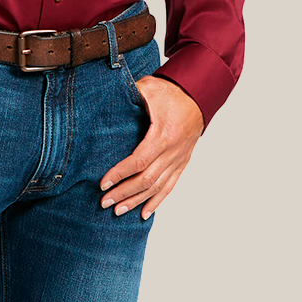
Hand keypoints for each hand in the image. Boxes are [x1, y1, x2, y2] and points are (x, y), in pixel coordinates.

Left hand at [98, 76, 204, 219]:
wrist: (198, 96)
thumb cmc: (172, 92)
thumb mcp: (150, 88)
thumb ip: (130, 94)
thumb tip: (108, 97)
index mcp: (163, 135)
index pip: (138, 161)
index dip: (120, 174)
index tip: (103, 183)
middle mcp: (173, 152)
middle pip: (146, 180)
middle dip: (123, 192)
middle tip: (104, 201)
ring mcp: (178, 159)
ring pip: (156, 187)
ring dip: (136, 201)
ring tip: (118, 211)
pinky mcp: (182, 163)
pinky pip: (169, 186)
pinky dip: (157, 201)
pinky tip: (144, 213)